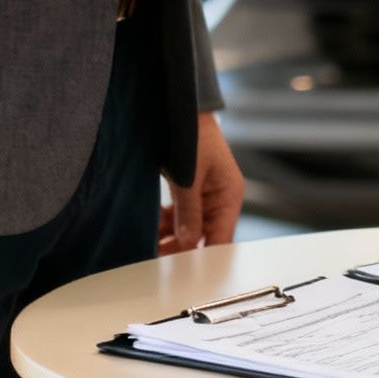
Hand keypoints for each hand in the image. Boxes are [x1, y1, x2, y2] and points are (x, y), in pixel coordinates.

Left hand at [159, 112, 244, 254]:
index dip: (203, 257)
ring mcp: (203, 196)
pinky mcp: (188, 192)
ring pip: (187, 228)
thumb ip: (189, 211)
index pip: (221, 238)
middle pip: (203, 237)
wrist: (181, 107)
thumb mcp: (189, 176)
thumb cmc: (193, 134)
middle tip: (157, 260)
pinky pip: (178, 216)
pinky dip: (164, 223)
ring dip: (169, 237)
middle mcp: (219, 199)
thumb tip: (187, 242)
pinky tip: (150, 228)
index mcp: (230, 196)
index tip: (182, 270)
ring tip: (148, 247)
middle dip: (181, 249)